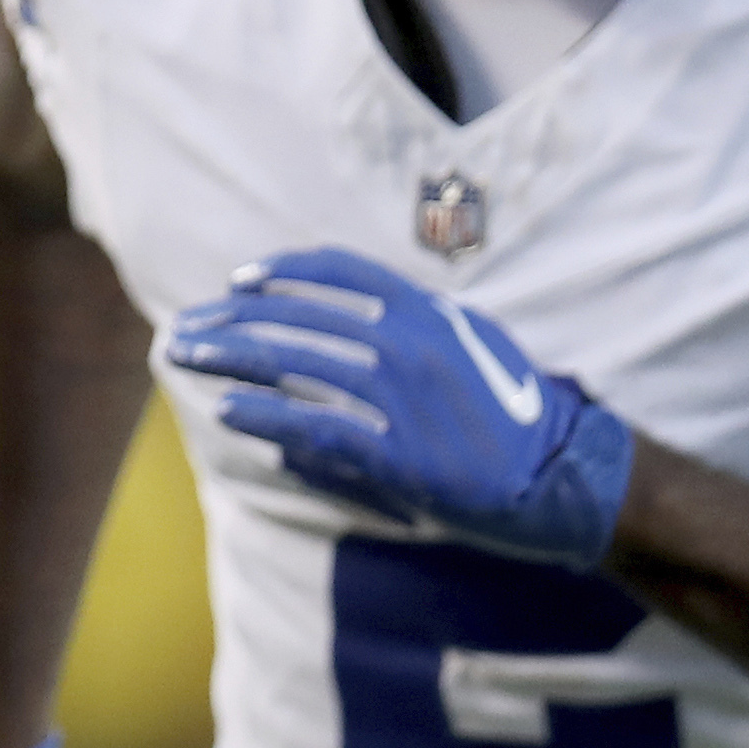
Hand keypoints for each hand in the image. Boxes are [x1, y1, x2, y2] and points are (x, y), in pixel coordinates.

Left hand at [165, 244, 637, 566]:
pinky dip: (264, 416)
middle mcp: (412, 343)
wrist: (565, 478)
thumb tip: (361, 323)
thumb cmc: (515, 417)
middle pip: (300, 316)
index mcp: (431, 311)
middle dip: (232, 319)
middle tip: (185, 327)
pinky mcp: (399, 454)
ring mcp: (404, 398)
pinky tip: (226, 411)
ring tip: (183, 356)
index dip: (284, 270)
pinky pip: (314, 427)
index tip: (239, 280)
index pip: (341, 269)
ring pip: (294, 365)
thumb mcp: (471, 350)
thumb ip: (411, 334)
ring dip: (229, 358)